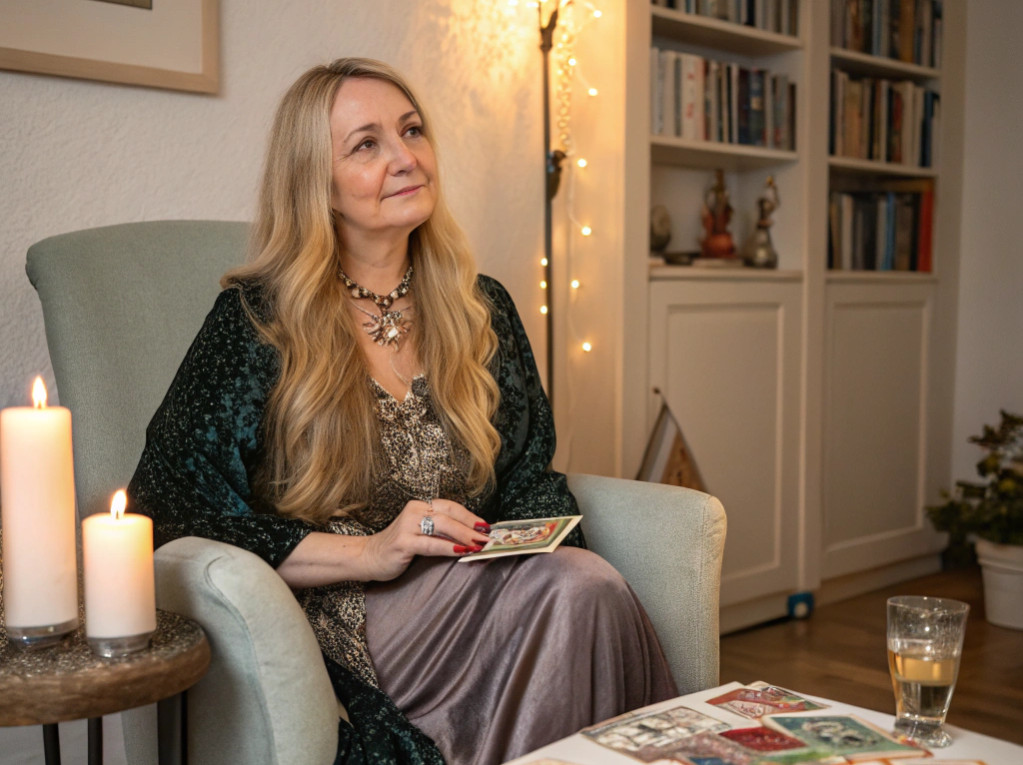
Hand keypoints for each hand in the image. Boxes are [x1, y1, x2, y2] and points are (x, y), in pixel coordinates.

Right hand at [360, 498, 491, 581]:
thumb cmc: (399, 547)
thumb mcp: (421, 535)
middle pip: (449, 515)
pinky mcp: (403, 542)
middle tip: (487, 538)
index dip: (470, 516)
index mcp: (420, 506)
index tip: (486, 527)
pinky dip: (448, 547)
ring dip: (464, 536)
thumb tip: (471, 537)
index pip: (451, 507)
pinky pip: (431, 543)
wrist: (368, 557)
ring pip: (442, 526)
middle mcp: (414, 511)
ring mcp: (407, 526)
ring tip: (479, 545)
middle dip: (471, 527)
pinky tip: (461, 551)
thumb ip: (441, 532)